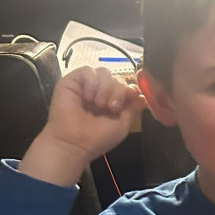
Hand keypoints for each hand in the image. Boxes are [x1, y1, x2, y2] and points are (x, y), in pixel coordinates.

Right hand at [21, 67, 148, 185]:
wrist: (74, 144)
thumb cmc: (97, 138)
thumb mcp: (122, 124)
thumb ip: (132, 108)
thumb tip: (143, 96)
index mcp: (112, 100)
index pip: (125, 85)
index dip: (130, 88)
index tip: (132, 96)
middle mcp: (99, 91)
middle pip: (117, 77)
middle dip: (118, 91)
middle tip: (112, 108)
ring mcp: (86, 85)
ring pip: (104, 71)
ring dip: (105, 88)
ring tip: (98, 104)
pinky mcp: (71, 81)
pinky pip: (87, 70)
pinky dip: (92, 83)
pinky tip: (88, 97)